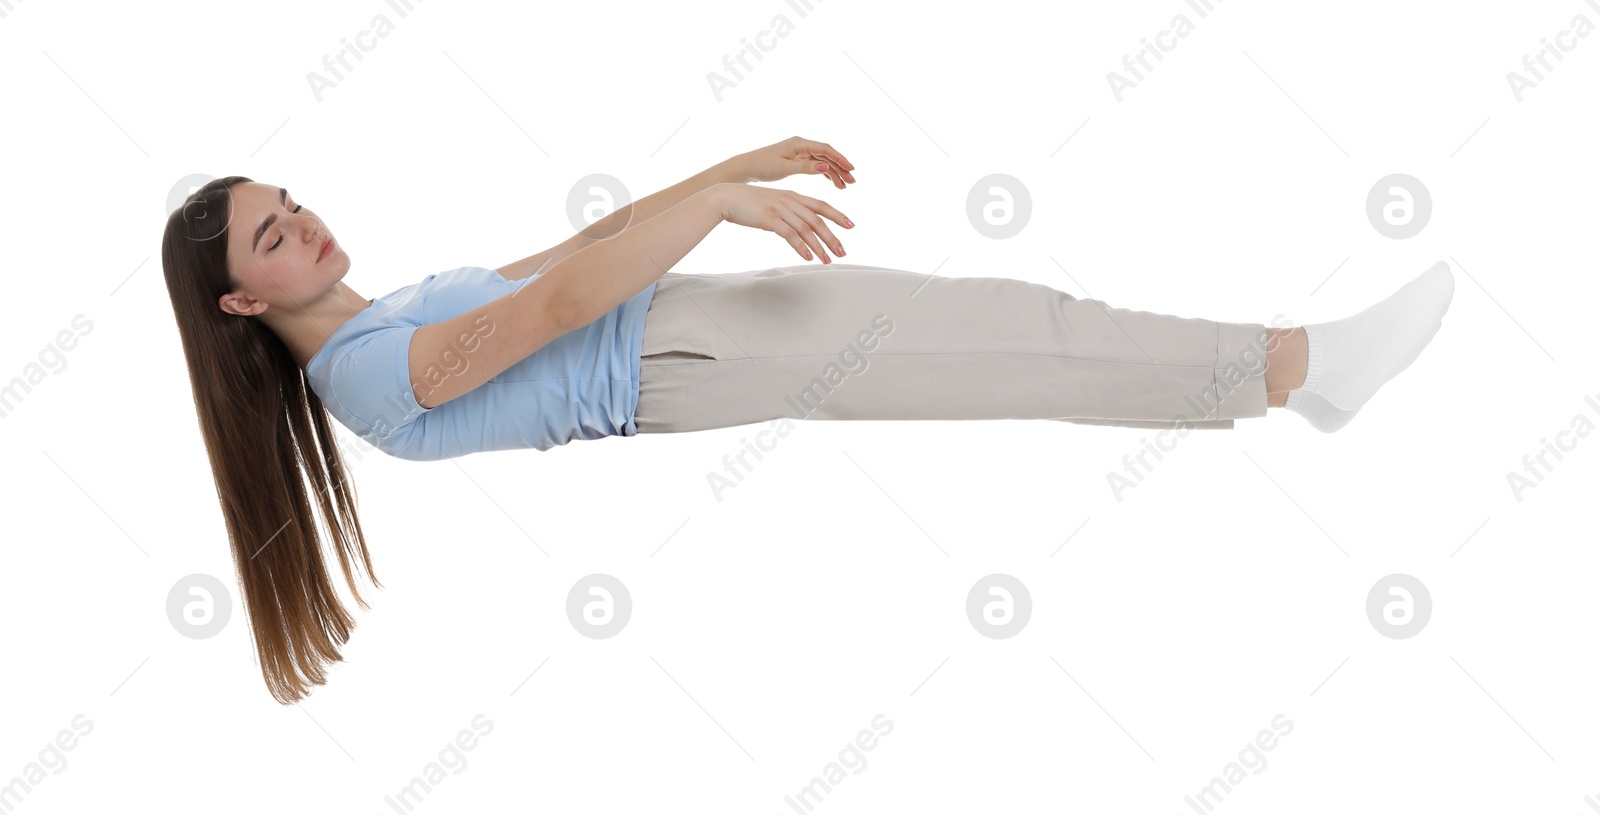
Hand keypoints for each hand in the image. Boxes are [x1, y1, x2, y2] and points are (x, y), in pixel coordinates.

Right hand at [713, 183, 853, 263]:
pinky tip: (808, 257)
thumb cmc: (748, 202)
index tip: (851, 225)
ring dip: (819, 246)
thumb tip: (797, 226)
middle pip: (818, 220)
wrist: (726, 197)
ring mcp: (780, 209)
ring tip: (828, 260)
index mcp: (793, 195)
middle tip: (843, 251)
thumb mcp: (772, 203)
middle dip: (833, 237)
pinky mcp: (769, 219)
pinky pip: (790, 235)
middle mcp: (790, 201)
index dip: (838, 215)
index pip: (821, 205)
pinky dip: (801, 247)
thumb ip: (787, 210)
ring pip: (806, 229)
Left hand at [725, 136, 856, 188]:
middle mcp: (801, 146)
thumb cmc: (761, 166)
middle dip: (841, 167)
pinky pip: (815, 166)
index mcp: (799, 144)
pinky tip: (833, 183)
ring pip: (823, 162)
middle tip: (852, 181)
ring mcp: (799, 153)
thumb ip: (805, 167)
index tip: (851, 169)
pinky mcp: (796, 160)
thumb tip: (826, 167)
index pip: (825, 150)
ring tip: (845, 186)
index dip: (840, 159)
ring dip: (834, 172)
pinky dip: (825, 174)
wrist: (745, 168)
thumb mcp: (783, 168)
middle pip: (827, 155)